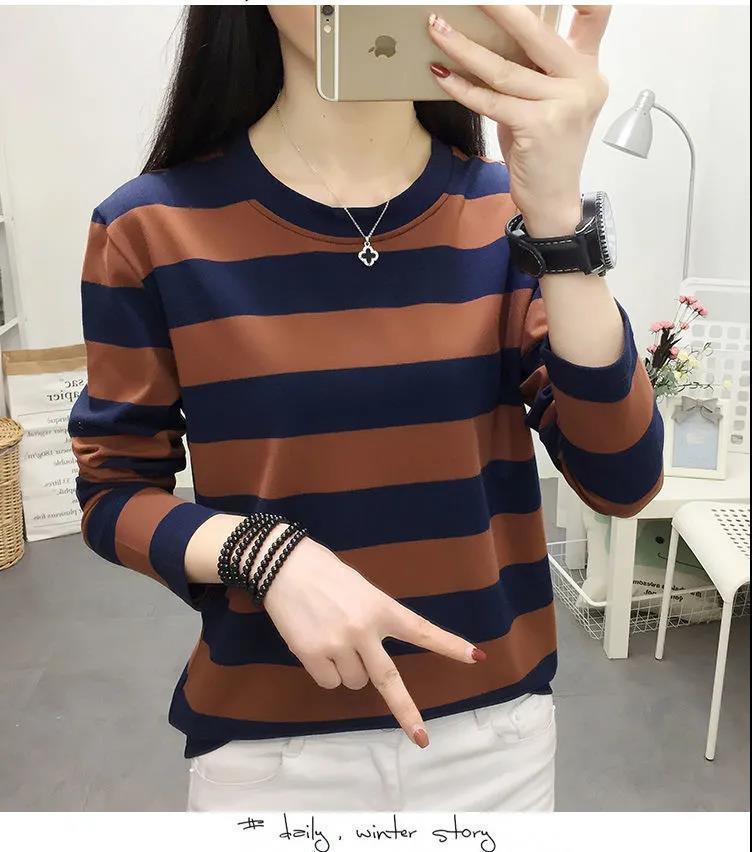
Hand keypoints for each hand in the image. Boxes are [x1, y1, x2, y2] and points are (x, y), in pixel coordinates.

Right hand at [263, 535, 485, 747]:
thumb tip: (371, 658)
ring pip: (354, 682)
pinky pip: (328, 682)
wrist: (284, 565)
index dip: (449, 645)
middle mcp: (364, 629)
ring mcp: (338, 644)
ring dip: (348, 670)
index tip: (476, 657)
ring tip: (331, 638)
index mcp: (381, 607)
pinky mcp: (312, 655)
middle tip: (421, 738)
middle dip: (406, 711)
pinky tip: (315, 645)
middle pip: (389, 680)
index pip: (421, 629)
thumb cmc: (325, 574)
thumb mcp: (361, 590)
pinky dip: (325, 671)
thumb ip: (373, 619)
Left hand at [427, 5, 611, 235]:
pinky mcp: (539, 126)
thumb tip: (486, 37)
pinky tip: (440, 75)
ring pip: (503, 68)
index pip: (594, 14)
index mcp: (587, 69)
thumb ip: (531, 70)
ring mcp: (564, 104)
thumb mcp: (545, 102)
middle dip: (498, 6)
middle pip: (536, 31)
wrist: (553, 199)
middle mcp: (582, 81)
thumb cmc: (543, 150)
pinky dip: (462, 87)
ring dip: (463, 47)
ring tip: (436, 28)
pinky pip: (491, 100)